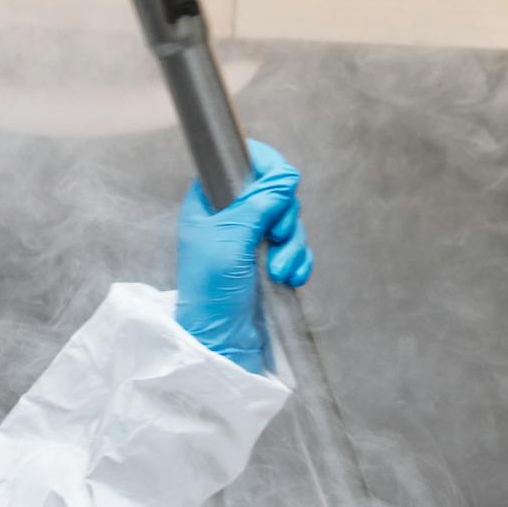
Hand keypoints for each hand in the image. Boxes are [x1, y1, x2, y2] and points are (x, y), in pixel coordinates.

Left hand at [175, 142, 311, 374]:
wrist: (220, 342)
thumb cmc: (211, 290)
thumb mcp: (231, 238)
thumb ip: (259, 202)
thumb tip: (287, 174)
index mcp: (209, 204)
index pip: (239, 164)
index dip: (264, 167)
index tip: (281, 183)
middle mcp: (231, 218)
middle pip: (274, 194)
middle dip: (283, 219)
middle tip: (275, 239)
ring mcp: (251, 242)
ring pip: (288, 223)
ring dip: (291, 247)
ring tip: (279, 272)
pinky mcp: (268, 264)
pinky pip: (296, 249)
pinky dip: (298, 262)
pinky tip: (290, 279)